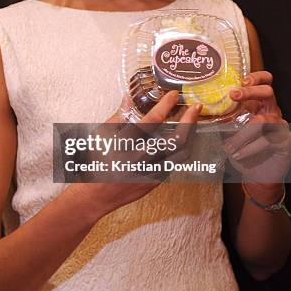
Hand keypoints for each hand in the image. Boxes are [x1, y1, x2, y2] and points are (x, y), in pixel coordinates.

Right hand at [71, 91, 202, 216]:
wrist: (96, 196)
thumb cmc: (96, 163)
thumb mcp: (101, 136)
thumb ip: (118, 116)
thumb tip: (129, 97)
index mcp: (125, 145)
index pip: (151, 122)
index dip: (165, 106)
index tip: (173, 95)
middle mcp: (140, 160)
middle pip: (176, 141)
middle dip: (189, 121)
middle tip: (195, 107)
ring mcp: (150, 173)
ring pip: (181, 154)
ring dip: (190, 135)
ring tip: (192, 121)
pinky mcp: (155, 182)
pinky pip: (175, 163)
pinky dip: (180, 148)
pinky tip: (181, 138)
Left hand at [223, 71, 290, 182]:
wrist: (257, 173)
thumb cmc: (243, 149)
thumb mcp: (229, 131)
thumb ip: (221, 119)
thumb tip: (199, 109)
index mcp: (260, 104)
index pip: (265, 82)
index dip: (256, 77)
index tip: (242, 81)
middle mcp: (272, 111)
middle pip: (267, 92)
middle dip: (250, 92)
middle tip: (233, 95)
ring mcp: (280, 125)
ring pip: (262, 120)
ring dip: (242, 133)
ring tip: (228, 146)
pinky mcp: (284, 141)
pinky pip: (266, 140)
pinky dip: (249, 148)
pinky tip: (238, 154)